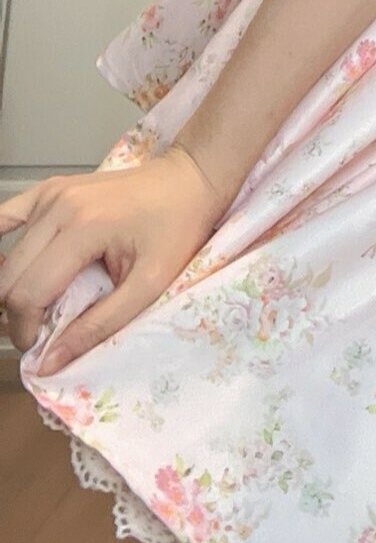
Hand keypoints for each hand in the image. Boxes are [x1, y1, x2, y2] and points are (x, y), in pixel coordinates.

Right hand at [0, 145, 227, 374]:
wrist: (190, 180)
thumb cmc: (179, 227)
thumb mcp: (150, 285)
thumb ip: (99, 325)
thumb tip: (50, 362)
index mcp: (83, 227)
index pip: (28, 292)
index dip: (26, 330)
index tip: (44, 348)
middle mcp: (59, 206)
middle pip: (10, 277)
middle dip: (19, 313)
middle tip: (45, 329)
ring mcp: (51, 194)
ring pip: (8, 257)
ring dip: (16, 287)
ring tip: (45, 304)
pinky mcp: (50, 189)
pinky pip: (5, 217)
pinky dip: (0, 247)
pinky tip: (7, 268)